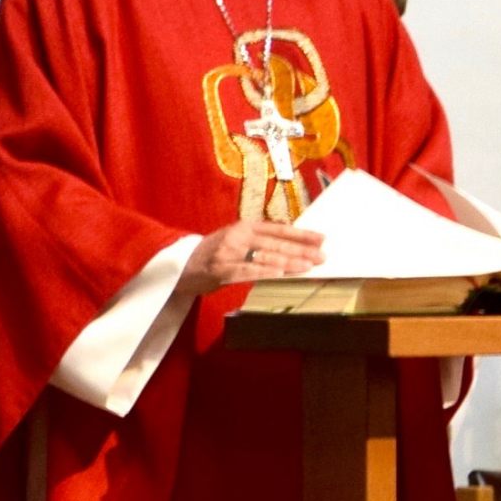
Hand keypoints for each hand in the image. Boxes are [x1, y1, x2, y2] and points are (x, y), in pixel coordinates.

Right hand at [180, 219, 324, 296]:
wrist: (179, 266)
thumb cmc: (213, 255)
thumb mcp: (236, 241)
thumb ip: (259, 241)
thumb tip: (292, 246)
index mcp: (244, 226)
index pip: (279, 229)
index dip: (301, 234)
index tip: (322, 238)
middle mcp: (238, 236)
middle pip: (276, 243)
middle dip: (301, 251)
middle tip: (322, 257)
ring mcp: (229, 252)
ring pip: (265, 257)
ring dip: (288, 262)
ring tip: (308, 266)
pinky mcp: (220, 269)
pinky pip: (247, 271)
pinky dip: (264, 272)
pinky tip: (280, 275)